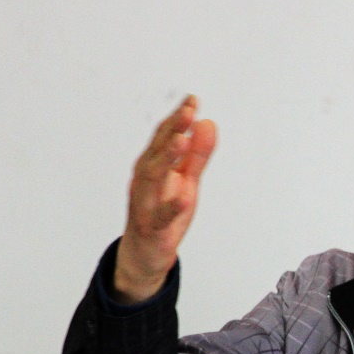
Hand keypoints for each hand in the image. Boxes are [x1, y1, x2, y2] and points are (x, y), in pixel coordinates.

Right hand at [113, 96, 216, 303]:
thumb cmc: (163, 212)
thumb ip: (197, 155)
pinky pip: (162, 216)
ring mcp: (146, 203)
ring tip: (182, 141)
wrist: (146, 253)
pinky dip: (172, 207)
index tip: (193, 100)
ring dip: (166, 158)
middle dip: (171, 130)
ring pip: (152, 177)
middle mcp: (145, 180)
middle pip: (156, 151)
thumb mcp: (186, 181)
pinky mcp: (153, 227)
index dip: (178, 118)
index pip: (164, 137)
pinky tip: (184, 198)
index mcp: (153, 166)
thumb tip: (207, 123)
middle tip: (187, 111)